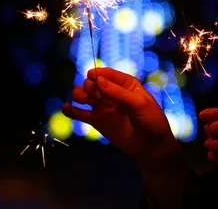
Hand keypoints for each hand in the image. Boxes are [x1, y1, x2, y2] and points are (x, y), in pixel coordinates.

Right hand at [63, 67, 178, 163]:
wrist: (150, 145)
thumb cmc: (150, 120)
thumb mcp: (139, 104)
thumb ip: (119, 93)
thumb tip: (99, 81)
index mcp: (125, 84)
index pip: (108, 74)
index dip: (98, 73)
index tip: (91, 76)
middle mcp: (112, 92)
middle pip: (93, 83)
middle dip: (91, 86)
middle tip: (96, 96)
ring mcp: (103, 106)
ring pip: (84, 95)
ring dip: (79, 94)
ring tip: (82, 99)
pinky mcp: (96, 120)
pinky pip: (80, 113)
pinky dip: (71, 110)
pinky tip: (67, 108)